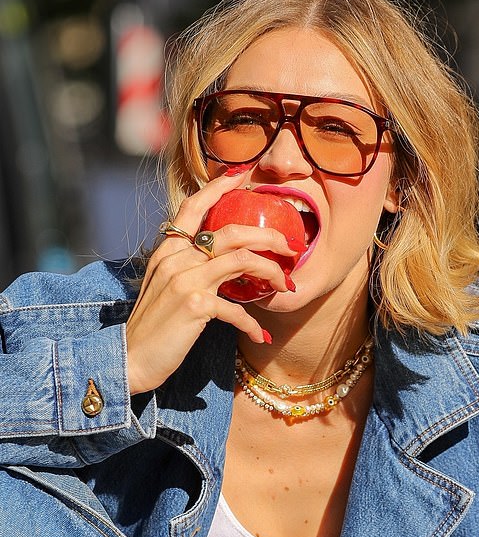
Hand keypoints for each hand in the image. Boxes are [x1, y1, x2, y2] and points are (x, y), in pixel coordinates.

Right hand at [125, 173, 295, 394]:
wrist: (129, 359)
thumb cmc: (153, 327)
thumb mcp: (164, 287)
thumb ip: (186, 268)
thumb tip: (221, 262)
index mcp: (168, 251)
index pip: (192, 207)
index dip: (217, 188)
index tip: (241, 178)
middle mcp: (176, 259)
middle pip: (233, 232)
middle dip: (270, 237)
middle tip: (290, 248)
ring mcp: (185, 280)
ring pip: (243, 260)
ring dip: (272, 273)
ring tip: (286, 286)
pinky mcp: (195, 305)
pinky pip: (238, 309)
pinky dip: (253, 324)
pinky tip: (261, 335)